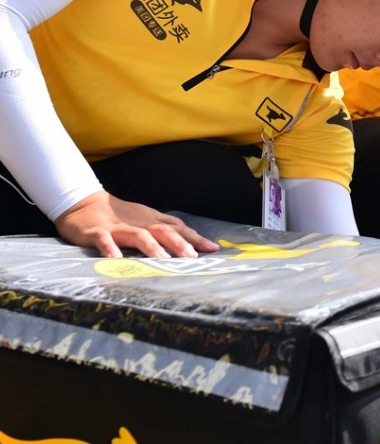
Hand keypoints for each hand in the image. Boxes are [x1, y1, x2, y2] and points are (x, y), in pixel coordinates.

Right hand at [53, 191, 219, 257]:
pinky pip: (104, 240)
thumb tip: (192, 239)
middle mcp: (139, 223)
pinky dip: (110, 248)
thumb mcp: (146, 218)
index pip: (178, 229)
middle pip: (163, 231)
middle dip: (179, 244)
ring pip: (138, 235)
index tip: (213, 248)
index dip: (195, 238)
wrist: (83, 202)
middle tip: (192, 257)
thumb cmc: (120, 214)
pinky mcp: (97, 231)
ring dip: (151, 247)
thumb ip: (166, 227)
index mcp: (152, 221)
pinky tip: (116, 258)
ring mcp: (118, 227)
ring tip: (162, 260)